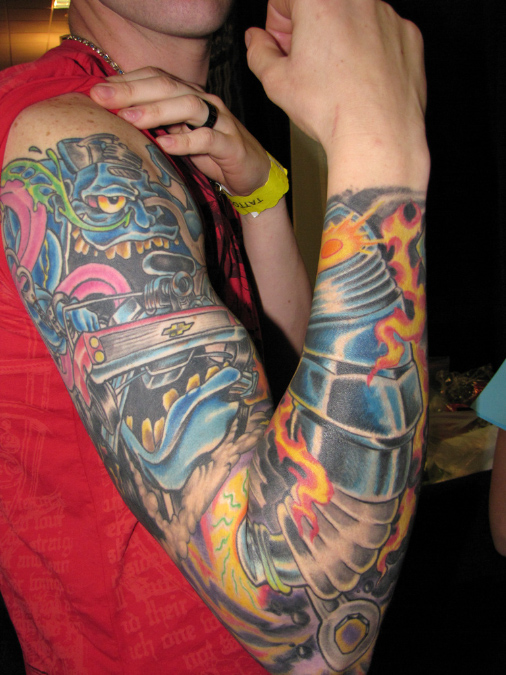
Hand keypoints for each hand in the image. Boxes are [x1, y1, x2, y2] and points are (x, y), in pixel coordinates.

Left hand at [90, 69, 270, 196]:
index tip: (96, 91)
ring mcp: (220, 121)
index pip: (155, 78)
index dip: (126, 81)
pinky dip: (185, 141)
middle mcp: (203, 102)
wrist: (252, 173)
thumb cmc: (211, 154)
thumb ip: (156, 125)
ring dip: (155, 111)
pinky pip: (207, 138)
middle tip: (101, 97)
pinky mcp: (230, 144)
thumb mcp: (180, 136)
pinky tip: (165, 144)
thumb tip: (117, 120)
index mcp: (188, 96)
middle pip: (166, 86)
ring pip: (187, 106)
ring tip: (129, 118)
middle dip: (131, 91)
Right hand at [246, 0, 426, 162]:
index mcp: (319, 0)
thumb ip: (259, 52)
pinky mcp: (408, 35)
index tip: (282, 44)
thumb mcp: (276, 82)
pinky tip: (359, 81)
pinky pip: (380, 36)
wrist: (376, 135)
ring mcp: (387, 15)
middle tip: (306, 65)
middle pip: (321, 6)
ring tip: (335, 80)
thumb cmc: (331, 108)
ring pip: (351, 20)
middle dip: (308, 31)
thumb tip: (256, 41)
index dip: (277, 23)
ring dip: (339, 40)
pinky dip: (369, 53)